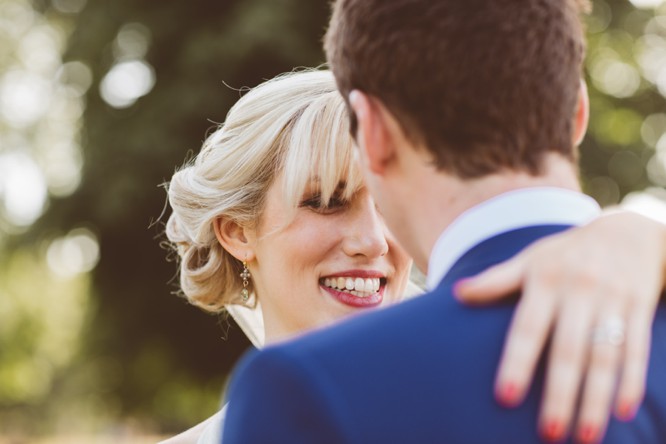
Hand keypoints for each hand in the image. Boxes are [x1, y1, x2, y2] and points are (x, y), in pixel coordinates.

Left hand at [454, 210, 665, 442]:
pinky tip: (623, 412)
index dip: (516, 363)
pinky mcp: (640, 307)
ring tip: (585, 437)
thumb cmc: (566, 253)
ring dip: (596, 398)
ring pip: (604, 356)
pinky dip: (632, 381)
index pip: (527, 328)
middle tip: (548, 432)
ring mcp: (612, 300)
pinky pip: (637, 349)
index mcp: (546, 281)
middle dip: (559, 393)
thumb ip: (497, 280)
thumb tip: (457, 293)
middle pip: (568, 350)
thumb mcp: (530, 259)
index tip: (505, 398)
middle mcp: (579, 291)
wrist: (627, 231)